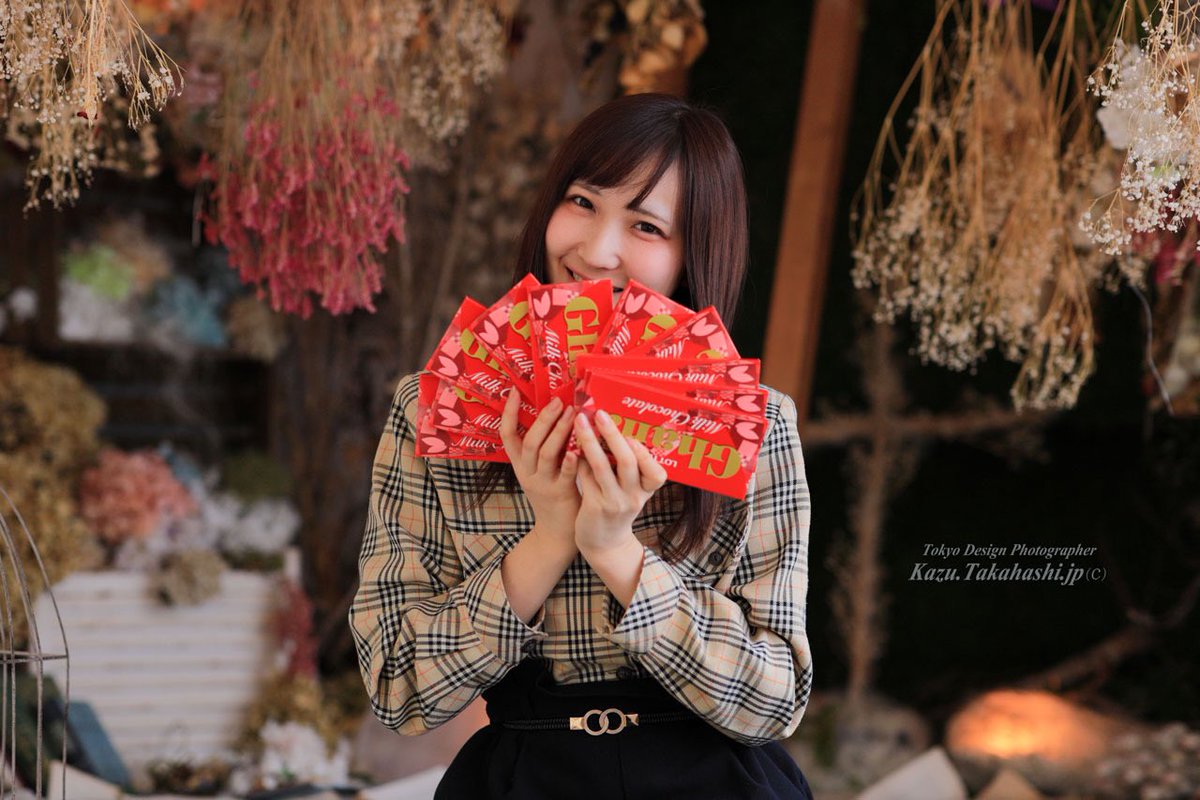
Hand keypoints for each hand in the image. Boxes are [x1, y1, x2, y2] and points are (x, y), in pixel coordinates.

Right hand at [499, 389, 579, 538]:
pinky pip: (564, 474)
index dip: (509, 413)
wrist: (557, 531)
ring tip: (572, 415)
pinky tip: (579, 449)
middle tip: (558, 401)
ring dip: (559, 432)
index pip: (507, 435)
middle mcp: (527, 472)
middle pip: (530, 442)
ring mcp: (542, 484)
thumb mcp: (541, 469)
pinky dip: (570, 460)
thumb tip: (558, 412)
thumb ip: (546, 445)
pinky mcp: (560, 494)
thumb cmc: (553, 492)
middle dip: (544, 419)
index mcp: (520, 463)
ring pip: (546, 454)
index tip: (514, 391)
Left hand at [572, 410, 668, 555]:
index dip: (645, 454)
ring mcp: (614, 503)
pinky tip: (571, 447)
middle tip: (600, 414)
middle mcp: (633, 497)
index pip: (657, 473)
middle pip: (628, 462)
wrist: (605, 543)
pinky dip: (579, 460)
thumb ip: (625, 465)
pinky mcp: (594, 507)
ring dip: (590, 442)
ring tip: (579, 423)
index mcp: (646, 490)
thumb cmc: (617, 505)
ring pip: (602, 468)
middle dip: (613, 435)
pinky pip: (585, 477)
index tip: (630, 436)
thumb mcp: (629, 488)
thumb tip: (608, 426)